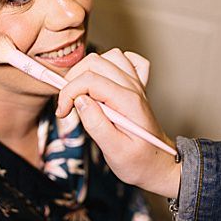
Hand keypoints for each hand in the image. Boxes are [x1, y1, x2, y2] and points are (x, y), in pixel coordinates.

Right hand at [57, 50, 180, 198]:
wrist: (159, 164)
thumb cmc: (138, 162)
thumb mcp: (114, 151)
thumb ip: (96, 124)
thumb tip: (79, 100)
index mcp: (128, 102)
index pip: (90, 79)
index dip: (68, 92)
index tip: (62, 113)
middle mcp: (133, 88)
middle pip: (96, 62)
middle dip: (73, 79)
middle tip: (67, 105)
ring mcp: (136, 85)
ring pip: (110, 56)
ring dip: (90, 70)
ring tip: (81, 94)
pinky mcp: (136, 87)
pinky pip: (129, 61)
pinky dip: (114, 64)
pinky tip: (105, 80)